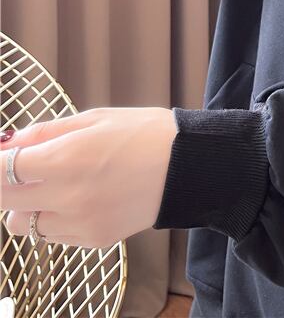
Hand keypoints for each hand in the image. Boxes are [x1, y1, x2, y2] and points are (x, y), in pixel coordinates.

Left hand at [0, 107, 177, 248]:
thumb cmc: (146, 133)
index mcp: (67, 158)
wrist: (189, 165)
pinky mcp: (93, 239)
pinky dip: (52, 218)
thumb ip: (46, 131)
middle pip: (2, 200)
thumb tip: (7, 142)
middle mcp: (68, 195)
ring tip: (51, 185)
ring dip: (24, 205)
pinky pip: (51, 235)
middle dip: (3, 183)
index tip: (2, 155)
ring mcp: (80, 222)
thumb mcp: (96, 118)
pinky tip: (78, 198)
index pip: (0, 169)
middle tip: (24, 168)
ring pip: (20, 224)